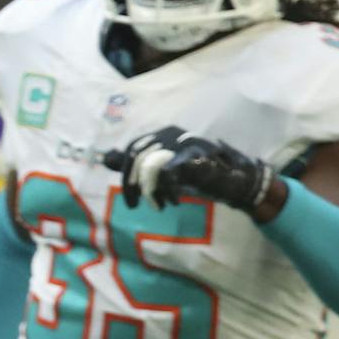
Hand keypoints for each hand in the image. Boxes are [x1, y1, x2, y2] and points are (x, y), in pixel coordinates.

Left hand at [103, 126, 281, 217]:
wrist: (231, 179)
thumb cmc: (194, 174)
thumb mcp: (160, 168)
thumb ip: (135, 163)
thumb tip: (106, 158)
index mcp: (161, 134)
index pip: (132, 150)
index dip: (125, 175)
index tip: (130, 198)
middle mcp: (170, 133)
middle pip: (136, 158)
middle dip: (132, 185)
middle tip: (134, 205)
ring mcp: (183, 142)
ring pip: (149, 166)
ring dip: (149, 191)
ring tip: (158, 204)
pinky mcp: (193, 155)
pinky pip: (166, 173)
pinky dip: (166, 191)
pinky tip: (171, 202)